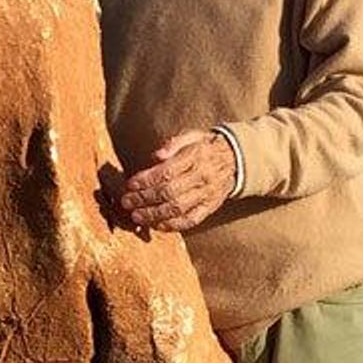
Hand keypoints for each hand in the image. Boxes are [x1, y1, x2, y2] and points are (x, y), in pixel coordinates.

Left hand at [118, 130, 236, 232]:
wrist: (235, 160)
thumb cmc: (205, 148)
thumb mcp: (192, 137)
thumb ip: (173, 144)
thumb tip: (156, 156)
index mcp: (196, 157)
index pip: (167, 172)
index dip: (146, 180)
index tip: (130, 185)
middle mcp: (202, 178)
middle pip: (169, 192)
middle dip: (144, 199)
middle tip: (127, 202)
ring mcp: (207, 195)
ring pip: (178, 209)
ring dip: (154, 215)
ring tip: (136, 216)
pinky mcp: (210, 208)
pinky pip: (190, 220)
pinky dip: (172, 225)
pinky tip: (156, 225)